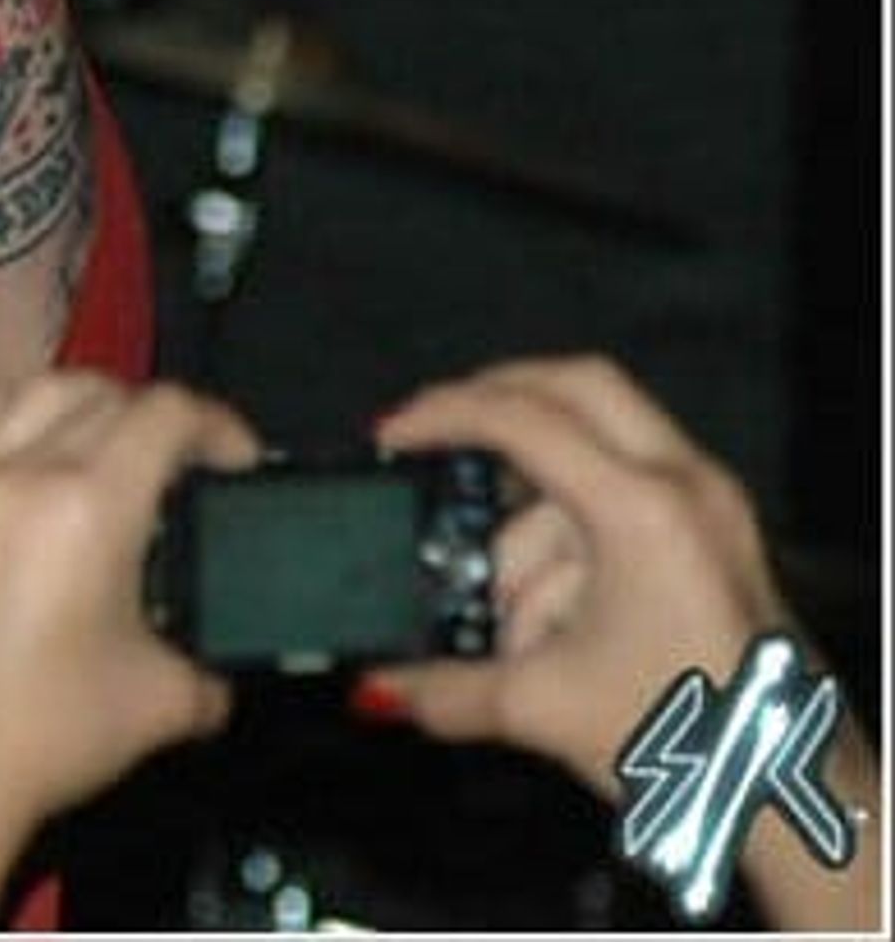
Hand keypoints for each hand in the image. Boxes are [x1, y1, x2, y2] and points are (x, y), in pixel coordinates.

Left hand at [0, 375, 257, 928]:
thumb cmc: (49, 735)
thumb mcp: (167, 702)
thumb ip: (209, 667)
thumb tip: (215, 672)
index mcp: (90, 505)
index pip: (165, 414)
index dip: (216, 425)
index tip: (234, 460)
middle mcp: (17, 473)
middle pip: (98, 394)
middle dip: (152, 418)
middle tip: (175, 464)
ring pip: (22, 391)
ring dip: (75, 403)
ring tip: (98, 440)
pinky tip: (7, 436)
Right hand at [368, 356, 795, 789]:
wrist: (800, 793)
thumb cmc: (687, 738)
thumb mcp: (544, 709)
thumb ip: (445, 688)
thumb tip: (376, 688)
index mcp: (642, 510)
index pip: (524, 420)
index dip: (443, 415)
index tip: (390, 434)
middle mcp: (685, 485)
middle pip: (576, 385)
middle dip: (496, 401)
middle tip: (434, 435)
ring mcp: (710, 504)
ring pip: (595, 451)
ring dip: (532, 509)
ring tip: (502, 607)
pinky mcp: (717, 533)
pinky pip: (625, 493)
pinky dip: (570, 531)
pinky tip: (545, 614)